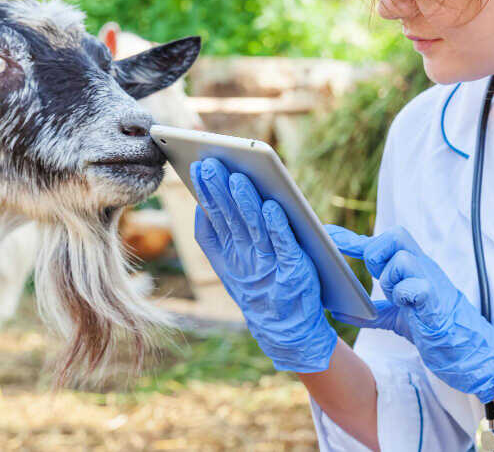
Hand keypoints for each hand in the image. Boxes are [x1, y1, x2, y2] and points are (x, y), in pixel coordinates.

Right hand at [190, 157, 336, 372]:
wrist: (288, 331)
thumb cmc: (261, 290)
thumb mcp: (231, 266)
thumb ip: (215, 238)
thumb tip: (203, 205)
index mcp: (230, 256)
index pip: (216, 217)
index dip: (207, 193)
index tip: (198, 166)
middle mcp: (247, 259)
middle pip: (232, 218)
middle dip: (221, 189)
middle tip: (211, 162)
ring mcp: (270, 266)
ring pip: (255, 227)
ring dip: (245, 201)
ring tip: (238, 176)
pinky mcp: (295, 271)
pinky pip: (285, 245)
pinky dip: (278, 226)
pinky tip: (272, 206)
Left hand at [327, 225, 493, 402]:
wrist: (473, 351)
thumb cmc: (436, 329)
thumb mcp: (397, 318)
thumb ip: (371, 311)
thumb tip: (338, 309)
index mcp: (411, 269)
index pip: (379, 244)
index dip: (351, 240)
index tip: (327, 235)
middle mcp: (423, 268)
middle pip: (395, 236)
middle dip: (377, 253)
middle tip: (377, 277)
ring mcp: (432, 282)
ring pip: (403, 259)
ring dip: (391, 277)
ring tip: (398, 298)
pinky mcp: (438, 303)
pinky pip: (419, 286)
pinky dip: (407, 293)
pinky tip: (408, 306)